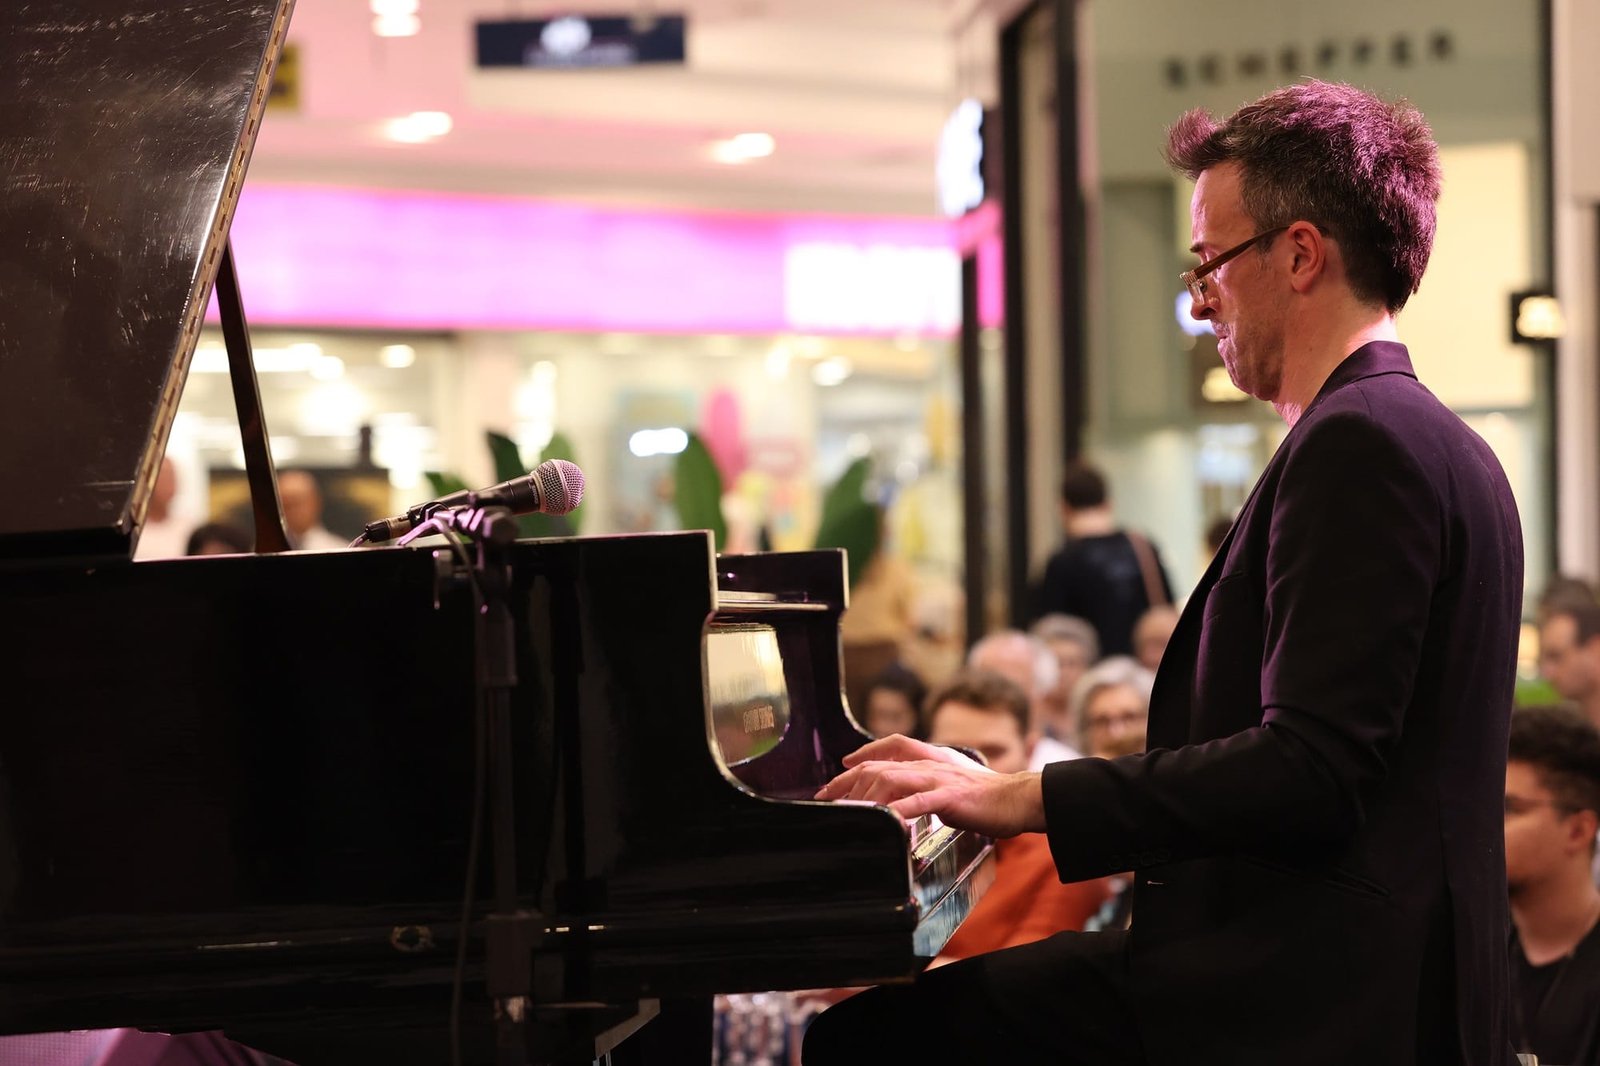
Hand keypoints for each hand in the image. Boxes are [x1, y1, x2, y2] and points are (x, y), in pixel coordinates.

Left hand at [815, 734, 1045, 837]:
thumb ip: (928, 787)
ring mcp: (940, 779)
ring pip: (892, 779)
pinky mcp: (951, 797)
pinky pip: (918, 802)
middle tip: (828, 798)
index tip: (843, 766)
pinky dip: (897, 811)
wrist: (1020, 799)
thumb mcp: (950, 786)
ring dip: (865, 796)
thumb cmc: (987, 798)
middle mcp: (931, 763)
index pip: (891, 746)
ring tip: (846, 811)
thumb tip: (903, 801)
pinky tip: (884, 820)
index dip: (864, 754)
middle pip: (880, 766)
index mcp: (932, 758)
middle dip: (849, 782)